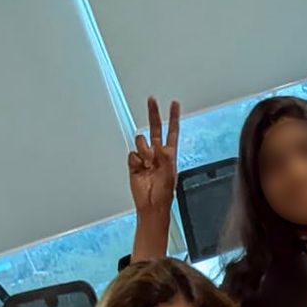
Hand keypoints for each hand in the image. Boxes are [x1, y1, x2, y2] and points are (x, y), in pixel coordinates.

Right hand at [126, 96, 180, 216]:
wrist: (150, 205)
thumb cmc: (163, 194)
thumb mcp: (169, 175)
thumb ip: (166, 159)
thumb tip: (161, 147)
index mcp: (169, 155)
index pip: (172, 132)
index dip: (173, 118)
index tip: (174, 104)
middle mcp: (157, 154)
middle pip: (155, 129)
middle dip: (153, 114)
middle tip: (152, 100)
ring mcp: (145, 158)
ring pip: (140, 142)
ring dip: (143, 151)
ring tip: (147, 165)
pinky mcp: (134, 163)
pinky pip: (132, 154)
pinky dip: (135, 161)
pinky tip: (139, 170)